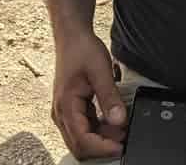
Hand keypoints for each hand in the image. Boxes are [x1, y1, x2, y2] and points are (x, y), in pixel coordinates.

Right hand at [52, 29, 126, 158]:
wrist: (72, 37)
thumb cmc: (81, 50)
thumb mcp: (100, 71)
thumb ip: (110, 97)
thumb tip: (119, 120)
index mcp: (66, 106)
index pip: (82, 141)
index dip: (103, 148)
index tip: (121, 146)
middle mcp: (62, 114)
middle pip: (80, 146)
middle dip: (102, 147)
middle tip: (124, 137)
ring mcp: (66, 113)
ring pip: (82, 140)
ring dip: (102, 139)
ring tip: (122, 127)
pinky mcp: (72, 110)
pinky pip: (84, 129)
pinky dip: (99, 131)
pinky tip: (113, 121)